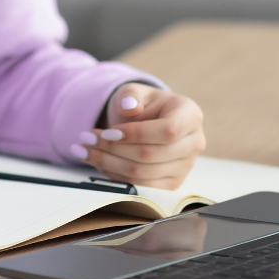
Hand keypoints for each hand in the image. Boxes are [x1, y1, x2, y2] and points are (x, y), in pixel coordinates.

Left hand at [70, 83, 205, 189]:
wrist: (146, 120)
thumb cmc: (141, 104)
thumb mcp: (133, 92)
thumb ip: (130, 96)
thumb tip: (129, 108)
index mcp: (190, 115)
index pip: (168, 131)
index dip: (136, 134)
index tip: (108, 132)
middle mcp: (194, 143)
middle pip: (152, 155)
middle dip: (113, 149)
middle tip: (86, 138)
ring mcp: (185, 167)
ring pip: (143, 174)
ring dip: (108, 163)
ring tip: (84, 149)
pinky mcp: (172, 184)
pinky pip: (140, 187)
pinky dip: (114, 175)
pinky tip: (97, 162)